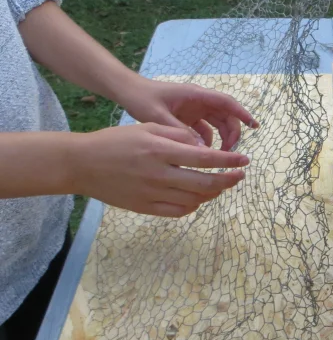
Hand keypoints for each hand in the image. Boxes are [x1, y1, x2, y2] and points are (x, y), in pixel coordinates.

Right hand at [69, 123, 249, 216]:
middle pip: (205, 183)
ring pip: (195, 199)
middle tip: (240, 176)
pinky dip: (194, 205)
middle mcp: (159, 174)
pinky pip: (179, 212)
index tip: (244, 160)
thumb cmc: (115, 141)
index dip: (229, 160)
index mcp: (160, 151)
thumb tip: (204, 146)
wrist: (81, 164)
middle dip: (228, 181)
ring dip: (213, 193)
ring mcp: (152, 194)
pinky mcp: (145, 208)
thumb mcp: (146, 128)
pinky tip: (199, 197)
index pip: (205, 158)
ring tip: (221, 184)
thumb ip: (177, 136)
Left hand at [118, 78, 257, 150]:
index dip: (243, 113)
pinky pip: (205, 129)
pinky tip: (200, 153)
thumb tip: (202, 150)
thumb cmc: (142, 99)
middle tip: (230, 152)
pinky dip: (206, 141)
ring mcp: (194, 109)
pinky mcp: (188, 117)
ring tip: (218, 156)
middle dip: (232, 133)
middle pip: (226, 115)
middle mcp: (199, 101)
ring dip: (221, 138)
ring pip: (217, 124)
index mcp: (196, 95)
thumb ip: (179, 133)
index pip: (226, 103)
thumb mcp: (158, 116)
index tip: (254, 126)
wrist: (127, 92)